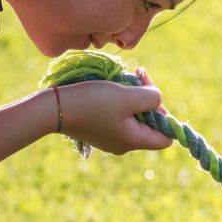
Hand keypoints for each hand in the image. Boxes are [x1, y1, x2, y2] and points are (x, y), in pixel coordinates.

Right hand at [56, 67, 173, 153]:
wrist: (54, 108)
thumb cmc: (92, 102)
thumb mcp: (127, 96)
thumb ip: (151, 98)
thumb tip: (158, 100)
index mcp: (135, 140)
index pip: (166, 138)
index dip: (166, 117)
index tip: (152, 97)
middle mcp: (125, 144)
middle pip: (151, 125)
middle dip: (148, 100)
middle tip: (138, 78)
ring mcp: (112, 138)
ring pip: (135, 118)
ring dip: (134, 97)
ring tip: (125, 80)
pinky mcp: (100, 130)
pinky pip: (120, 116)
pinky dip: (121, 102)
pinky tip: (113, 88)